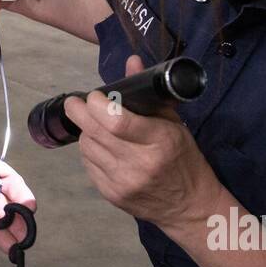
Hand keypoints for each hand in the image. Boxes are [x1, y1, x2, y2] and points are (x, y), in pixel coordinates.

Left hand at [62, 56, 222, 227]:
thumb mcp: (174, 123)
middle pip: (95, 132)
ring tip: (95, 126)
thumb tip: (132, 61)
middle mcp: (139, 164)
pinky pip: (88, 165)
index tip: (94, 96)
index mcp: (159, 141)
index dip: (97, 105)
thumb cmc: (183, 159)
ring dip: (86, 132)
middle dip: (79, 113)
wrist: (189, 205)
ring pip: (87, 147)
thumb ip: (149, 93)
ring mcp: (123, 182)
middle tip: (76, 103)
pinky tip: (101, 147)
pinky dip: (91, 152)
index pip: (116, 121)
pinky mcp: (111, 195)